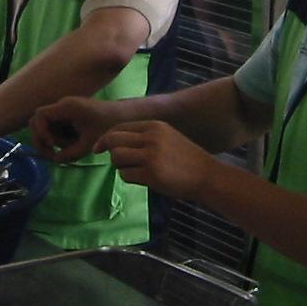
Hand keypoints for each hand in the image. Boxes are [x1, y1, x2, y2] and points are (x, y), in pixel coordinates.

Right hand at [30, 96, 121, 161]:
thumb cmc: (108, 125)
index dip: (40, 131)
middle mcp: (62, 106)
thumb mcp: (89, 144)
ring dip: (54, 140)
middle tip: (54, 154)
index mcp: (66, 107)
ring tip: (72, 147)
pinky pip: (56, 128)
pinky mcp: (68, 116)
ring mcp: (64, 110)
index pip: (39, 115)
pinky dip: (60, 138)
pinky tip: (74, 143)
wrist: (123, 115)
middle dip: (43, 139)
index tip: (52, 144)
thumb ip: (70, 154)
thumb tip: (56, 161)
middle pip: (38, 122)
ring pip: (47, 127)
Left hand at [93, 121, 214, 203]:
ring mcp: (151, 156)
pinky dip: (128, 178)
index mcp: (154, 126)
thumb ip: (144, 136)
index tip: (99, 148)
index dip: (106, 138)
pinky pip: (125, 175)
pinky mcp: (152, 174)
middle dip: (108, 150)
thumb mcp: (167, 137)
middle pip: (113, 140)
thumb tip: (114, 143)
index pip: (120, 127)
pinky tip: (141, 179)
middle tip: (112, 160)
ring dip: (119, 166)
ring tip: (133, 170)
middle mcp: (151, 138)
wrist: (207, 175)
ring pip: (117, 157)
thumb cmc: (186, 159)